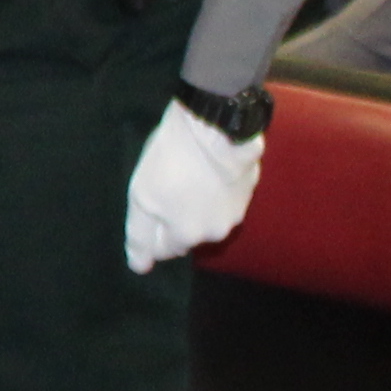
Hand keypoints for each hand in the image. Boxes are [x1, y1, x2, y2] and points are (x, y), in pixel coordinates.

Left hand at [123, 103, 264, 270]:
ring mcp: (239, 208)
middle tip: (166, 187)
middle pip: (189, 233)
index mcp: (189, 235)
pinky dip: (215, 186)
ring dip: (198, 203)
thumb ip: (140, 235)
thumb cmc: (171, 159)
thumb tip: (140, 266)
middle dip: (176, 218)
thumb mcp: (142, 197)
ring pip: (209, 215)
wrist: (215, 123)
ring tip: (188, 174)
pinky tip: (207, 166)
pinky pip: (226, 194)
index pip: (164, 249)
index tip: (149, 205)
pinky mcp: (250, 184)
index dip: (152, 228)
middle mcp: (218, 230)